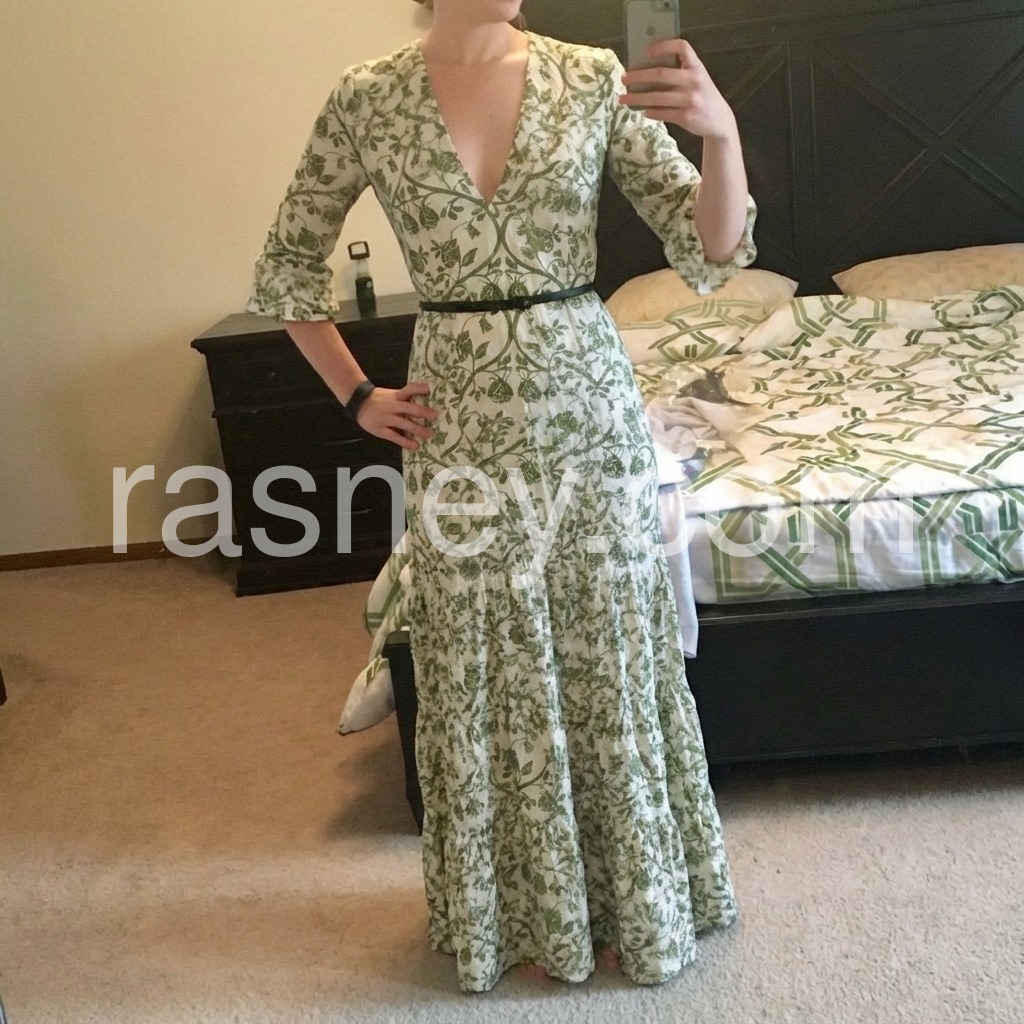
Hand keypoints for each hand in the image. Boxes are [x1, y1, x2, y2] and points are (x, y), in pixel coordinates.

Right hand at [355, 381, 437, 450]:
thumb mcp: (391, 394)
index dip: (418, 388)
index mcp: (395, 396)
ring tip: (429, 434)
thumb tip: (423, 401)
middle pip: (409, 408)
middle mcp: (392, 406)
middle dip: (423, 412)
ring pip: (404, 424)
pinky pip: (394, 436)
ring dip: (418, 429)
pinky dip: (405, 441)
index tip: (428, 389)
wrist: (357, 402)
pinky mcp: (381, 429)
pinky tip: (414, 445)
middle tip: (435, 416)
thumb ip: (404, 398)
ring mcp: (386, 418)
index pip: (408, 389)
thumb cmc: (378, 399)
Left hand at [620, 39, 737, 140]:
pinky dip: (650, 112)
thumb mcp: (697, 79)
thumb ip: (680, 73)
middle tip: (624, 78)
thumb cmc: (703, 96)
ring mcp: (690, 99)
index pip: (682, 47)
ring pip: (657, 97)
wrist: (720, 120)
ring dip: (637, 98)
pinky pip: (662, 113)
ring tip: (623, 99)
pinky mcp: (686, 116)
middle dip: (639, 76)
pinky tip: (643, 111)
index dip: (665, 46)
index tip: (647, 50)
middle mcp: (694, 80)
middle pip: (661, 74)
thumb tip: (647, 73)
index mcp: (697, 67)